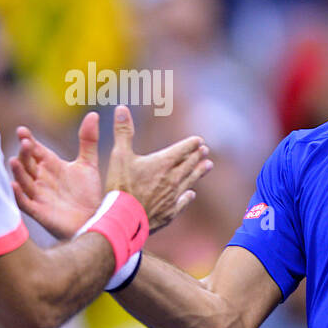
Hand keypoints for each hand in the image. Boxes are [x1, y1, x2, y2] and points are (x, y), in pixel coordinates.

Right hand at [9, 112, 104, 239]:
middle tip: (26, 143)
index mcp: (51, 165)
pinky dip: (18, 195)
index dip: (28, 140)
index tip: (22, 130)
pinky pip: (25, 203)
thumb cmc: (88, 194)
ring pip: (23, 181)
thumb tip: (93, 114)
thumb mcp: (88, 164)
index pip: (35, 150)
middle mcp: (41, 178)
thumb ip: (88, 140)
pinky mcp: (40, 212)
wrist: (94, 220)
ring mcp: (39, 195)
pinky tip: (15, 186)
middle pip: (28, 163)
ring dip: (17, 172)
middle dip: (24, 153)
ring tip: (14, 161)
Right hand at [104, 106, 211, 231]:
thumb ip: (123, 131)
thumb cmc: (120, 186)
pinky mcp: (169, 213)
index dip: (191, 144)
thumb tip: (121, 108)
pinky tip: (191, 194)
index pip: (182, 150)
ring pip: (190, 181)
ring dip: (199, 172)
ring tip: (208, 166)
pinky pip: (183, 202)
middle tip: (205, 150)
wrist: (124, 219)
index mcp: (163, 163)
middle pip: (189, 164)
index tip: (199, 140)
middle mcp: (172, 179)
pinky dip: (188, 196)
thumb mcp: (119, 154)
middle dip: (197, 156)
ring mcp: (172, 197)